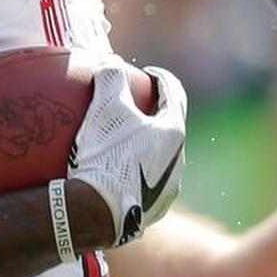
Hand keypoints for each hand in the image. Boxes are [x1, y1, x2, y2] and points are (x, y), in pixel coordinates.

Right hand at [69, 60, 185, 245]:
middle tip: (134, 107)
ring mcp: (166, 190)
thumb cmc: (106, 155)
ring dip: (144, 148)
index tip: (148, 73)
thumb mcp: (105, 108)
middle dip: (153, 116)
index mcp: (173, 132)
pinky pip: (142, 186)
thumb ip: (111, 78)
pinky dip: (131, 175)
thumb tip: (111, 62)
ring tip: (121, 144)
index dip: (161, 78)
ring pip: (158, 160)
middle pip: (169, 129)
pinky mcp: (151, 212)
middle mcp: (177, 161)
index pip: (174, 94)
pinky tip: (111, 177)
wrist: (98, 214)